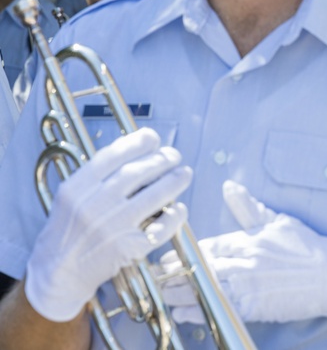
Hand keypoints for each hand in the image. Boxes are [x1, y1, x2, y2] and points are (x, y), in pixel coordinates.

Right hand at [25, 128, 191, 321]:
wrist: (58, 273)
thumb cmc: (69, 231)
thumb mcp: (71, 197)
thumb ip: (96, 175)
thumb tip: (135, 148)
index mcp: (76, 189)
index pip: (113, 156)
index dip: (137, 143)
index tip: (153, 138)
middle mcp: (94, 205)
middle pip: (137, 173)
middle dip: (161, 160)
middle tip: (173, 156)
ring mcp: (113, 227)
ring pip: (155, 196)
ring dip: (175, 181)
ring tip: (184, 174)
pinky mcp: (128, 248)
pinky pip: (162, 227)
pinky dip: (175, 215)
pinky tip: (179, 207)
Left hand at [161, 180, 326, 324]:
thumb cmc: (307, 247)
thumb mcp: (278, 221)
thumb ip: (249, 207)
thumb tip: (230, 187)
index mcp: (246, 241)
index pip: (203, 247)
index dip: (180, 253)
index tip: (163, 257)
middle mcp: (243, 263)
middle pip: (196, 269)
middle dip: (172, 274)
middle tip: (152, 277)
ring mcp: (247, 287)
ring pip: (202, 291)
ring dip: (178, 295)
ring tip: (161, 296)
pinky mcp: (253, 307)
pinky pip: (218, 309)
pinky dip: (197, 311)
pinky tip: (182, 313)